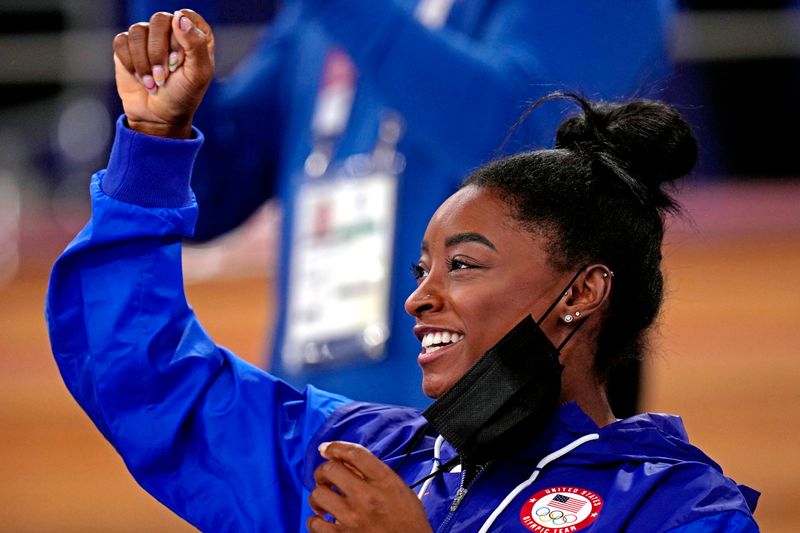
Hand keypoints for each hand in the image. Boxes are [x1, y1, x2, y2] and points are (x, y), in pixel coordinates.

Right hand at [113, 10, 214, 138]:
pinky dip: (130, 64)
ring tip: (153, 82)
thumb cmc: (183, 96)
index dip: (179, 39)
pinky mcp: (128, 46)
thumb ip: (196, 44)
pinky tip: (140, 78)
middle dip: (159, 53)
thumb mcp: (198, 75)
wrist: (158, 117)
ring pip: (137, 31)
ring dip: (144, 62)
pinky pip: (121, 42)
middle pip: (159, 20)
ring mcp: (148, 37)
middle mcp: (171, 31)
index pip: (184, 16)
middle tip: (164, 76)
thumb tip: (178, 16)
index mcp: (195, 34)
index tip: (180, 62)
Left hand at [308, 441, 432, 532]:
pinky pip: (314, 523)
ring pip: (318, 495)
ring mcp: (353, 518)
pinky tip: (323, 520)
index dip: (336, 447)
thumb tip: (346, 461)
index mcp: (384, 481)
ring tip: (323, 501)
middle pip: (331, 469)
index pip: (355, 453)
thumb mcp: (399, 490)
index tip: (326, 449)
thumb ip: (375, 473)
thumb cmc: (407, 521)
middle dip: (323, 471)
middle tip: (324, 478)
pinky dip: (315, 521)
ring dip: (318, 496)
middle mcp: (367, 497)